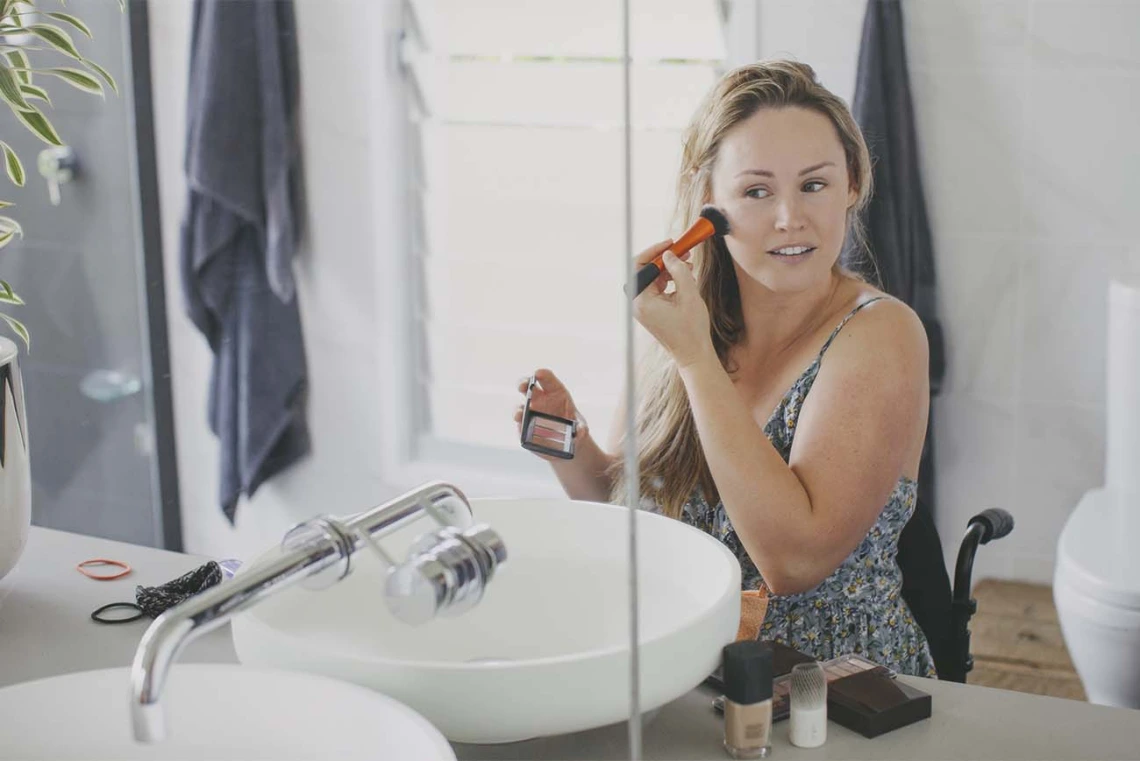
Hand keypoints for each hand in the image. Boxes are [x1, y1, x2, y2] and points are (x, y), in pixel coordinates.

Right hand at [514, 369, 587, 458]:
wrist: (568, 442)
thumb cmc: (575, 426)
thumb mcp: (581, 426)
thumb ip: (582, 428)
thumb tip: (581, 432)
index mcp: (555, 392)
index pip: (547, 378)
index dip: (542, 374)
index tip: (538, 374)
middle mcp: (541, 399)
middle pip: (528, 386)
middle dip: (523, 383)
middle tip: (523, 386)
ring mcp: (531, 413)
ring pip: (521, 408)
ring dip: (518, 410)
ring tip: (519, 415)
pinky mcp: (527, 427)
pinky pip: (521, 427)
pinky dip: (521, 428)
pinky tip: (522, 430)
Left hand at [632, 242, 714, 368]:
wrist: (693, 354)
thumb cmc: (691, 330)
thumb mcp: (689, 295)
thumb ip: (678, 271)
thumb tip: (669, 254)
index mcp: (642, 301)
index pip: (639, 266)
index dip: (655, 251)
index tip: (671, 243)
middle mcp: (638, 304)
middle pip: (645, 271)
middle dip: (665, 260)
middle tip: (683, 252)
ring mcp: (644, 307)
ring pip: (653, 278)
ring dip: (670, 270)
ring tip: (689, 267)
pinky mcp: (651, 310)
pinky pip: (657, 288)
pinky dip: (670, 281)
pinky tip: (685, 279)